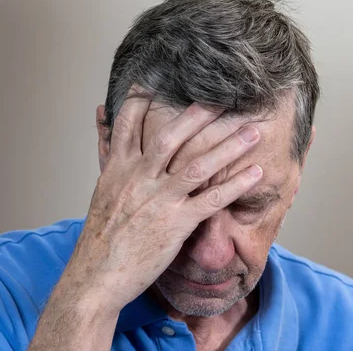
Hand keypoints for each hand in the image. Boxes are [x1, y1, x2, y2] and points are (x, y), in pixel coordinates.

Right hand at [62, 87, 262, 312]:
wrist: (96, 276)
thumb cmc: (101, 234)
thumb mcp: (101, 186)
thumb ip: (107, 149)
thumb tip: (100, 115)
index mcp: (119, 167)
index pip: (131, 123)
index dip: (145, 97)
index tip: (163, 76)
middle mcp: (139, 178)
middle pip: (172, 137)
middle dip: (201, 115)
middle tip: (226, 97)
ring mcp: (159, 200)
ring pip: (198, 165)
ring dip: (230, 146)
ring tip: (254, 130)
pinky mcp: (176, 223)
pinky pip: (212, 200)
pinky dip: (236, 185)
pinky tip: (256, 173)